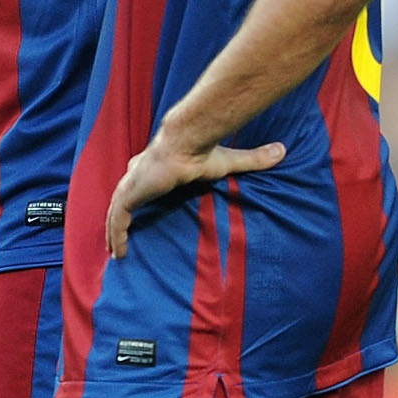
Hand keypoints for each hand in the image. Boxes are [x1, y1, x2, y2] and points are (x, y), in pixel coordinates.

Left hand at [103, 129, 286, 257]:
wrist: (187, 144)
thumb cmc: (204, 152)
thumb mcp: (230, 161)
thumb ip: (253, 159)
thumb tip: (283, 151)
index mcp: (155, 166)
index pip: (142, 181)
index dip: (139, 193)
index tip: (139, 205)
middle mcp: (139, 175)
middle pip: (124, 199)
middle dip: (120, 217)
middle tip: (120, 236)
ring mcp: (131, 185)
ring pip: (116, 213)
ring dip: (114, 232)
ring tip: (116, 252)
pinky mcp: (129, 195)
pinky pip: (117, 221)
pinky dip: (116, 236)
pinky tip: (118, 253)